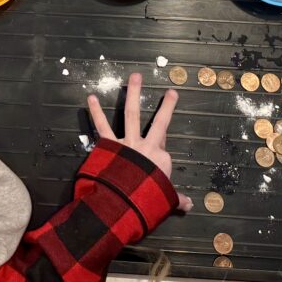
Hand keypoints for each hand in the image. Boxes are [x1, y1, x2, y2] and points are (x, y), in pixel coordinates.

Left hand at [88, 72, 192, 211]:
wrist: (123, 204)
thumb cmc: (146, 203)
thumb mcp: (165, 202)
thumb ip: (176, 200)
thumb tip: (189, 205)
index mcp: (161, 160)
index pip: (164, 153)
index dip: (162, 159)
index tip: (160, 167)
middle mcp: (147, 147)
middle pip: (160, 123)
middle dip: (167, 106)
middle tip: (171, 92)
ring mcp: (128, 143)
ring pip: (132, 114)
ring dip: (134, 93)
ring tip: (135, 76)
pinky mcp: (110, 145)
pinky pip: (102, 126)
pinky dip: (96, 112)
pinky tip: (91, 98)